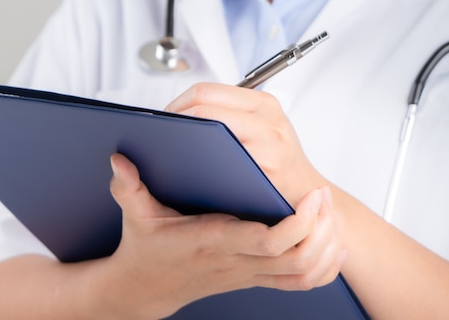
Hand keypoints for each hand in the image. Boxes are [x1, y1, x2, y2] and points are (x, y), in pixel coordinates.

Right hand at [105, 153, 344, 318]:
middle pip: (296, 257)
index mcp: (213, 241)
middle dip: (320, 228)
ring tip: (328, 214)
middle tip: (323, 196)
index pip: (267, 242)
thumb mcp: (135, 216)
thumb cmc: (146, 251)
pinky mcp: (252, 277)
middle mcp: (236, 260)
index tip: (310, 196)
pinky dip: (321, 268)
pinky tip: (329, 246)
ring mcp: (247, 272)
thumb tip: (119, 161)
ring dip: (324, 246)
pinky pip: (298, 282)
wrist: (146, 287)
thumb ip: (127, 187)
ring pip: (303, 273)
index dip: (297, 224)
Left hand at [165, 82, 322, 205]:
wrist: (307, 195)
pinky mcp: (268, 171)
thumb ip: (231, 115)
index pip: (205, 92)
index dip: (176, 105)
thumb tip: (178, 114)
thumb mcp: (264, 127)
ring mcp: (270, 145)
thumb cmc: (278, 163)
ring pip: (210, 133)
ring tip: (170, 151)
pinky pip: (220, 163)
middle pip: (203, 109)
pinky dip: (199, 165)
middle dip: (174, 122)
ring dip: (182, 142)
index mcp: (263, 103)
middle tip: (159, 138)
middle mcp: (269, 120)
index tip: (163, 121)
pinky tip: (188, 173)